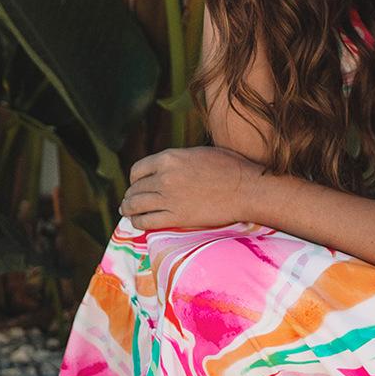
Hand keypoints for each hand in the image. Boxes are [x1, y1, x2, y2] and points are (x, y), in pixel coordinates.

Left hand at [119, 146, 259, 230]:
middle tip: (130, 201)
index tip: (138, 184)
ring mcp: (168, 198)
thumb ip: (179, 159)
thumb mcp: (199, 153)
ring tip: (128, 212)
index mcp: (169, 158)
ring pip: (135, 205)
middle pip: (135, 189)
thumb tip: (170, 165)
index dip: (135, 179)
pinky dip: (138, 223)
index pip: (137, 170)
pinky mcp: (176, 217)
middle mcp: (164, 177)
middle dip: (131, 196)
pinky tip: (139, 223)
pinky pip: (146, 221)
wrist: (246, 190)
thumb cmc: (231, 168)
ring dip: (129, 209)